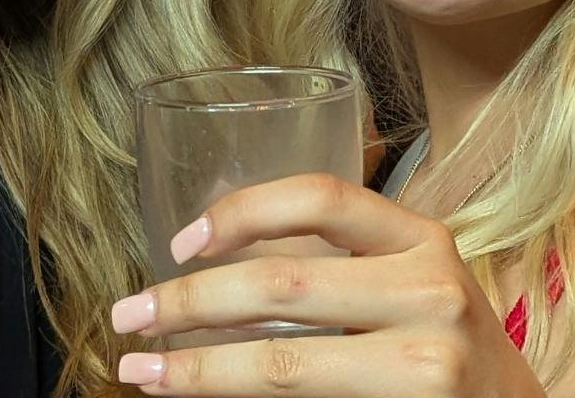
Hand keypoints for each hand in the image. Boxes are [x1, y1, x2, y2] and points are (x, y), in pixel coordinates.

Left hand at [110, 174, 544, 396]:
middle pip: (281, 285)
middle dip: (188, 301)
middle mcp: (429, 294)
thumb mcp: (410, 283)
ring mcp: (426, 365)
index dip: (241, 211)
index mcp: (423, 239)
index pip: (320, 197)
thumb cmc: (446, 345)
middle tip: (128, 316)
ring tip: (142, 370)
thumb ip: (336, 265)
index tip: (179, 243)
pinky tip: (194, 397)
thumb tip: (211, 264)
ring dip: (196, 369)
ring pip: (280, 364)